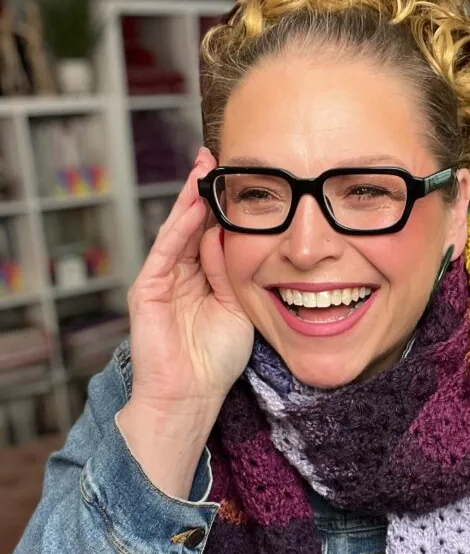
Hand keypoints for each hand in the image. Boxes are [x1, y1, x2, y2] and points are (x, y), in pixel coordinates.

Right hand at [126, 147, 253, 416]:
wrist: (191, 397)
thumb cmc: (216, 361)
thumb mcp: (236, 308)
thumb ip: (230, 273)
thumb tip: (225, 235)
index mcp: (201, 279)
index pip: (209, 233)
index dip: (220, 206)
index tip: (236, 176)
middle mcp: (179, 275)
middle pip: (190, 224)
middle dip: (200, 191)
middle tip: (213, 156)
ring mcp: (161, 281)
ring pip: (176, 232)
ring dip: (188, 200)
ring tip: (202, 169)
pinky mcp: (148, 291)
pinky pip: (165, 253)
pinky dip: (179, 229)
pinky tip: (192, 207)